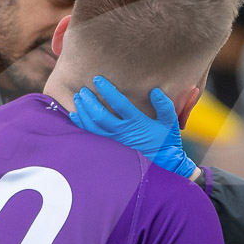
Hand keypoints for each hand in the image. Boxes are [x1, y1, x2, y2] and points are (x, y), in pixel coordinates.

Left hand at [70, 76, 196, 178]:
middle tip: (83, 89)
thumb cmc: (166, 140)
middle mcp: (123, 132)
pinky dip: (81, 124)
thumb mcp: (169, 122)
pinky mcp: (110, 145)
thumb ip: (164, 106)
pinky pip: (92, 134)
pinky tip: (74, 114)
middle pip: (100, 115)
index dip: (107, 90)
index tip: (98, 79)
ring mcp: (115, 140)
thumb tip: (155, 91)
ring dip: (83, 111)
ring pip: (93, 125)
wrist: (163, 163)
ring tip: (78, 97)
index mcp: (137, 123)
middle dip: (90, 101)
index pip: (119, 104)